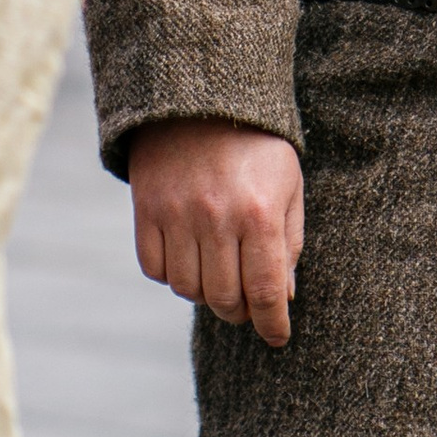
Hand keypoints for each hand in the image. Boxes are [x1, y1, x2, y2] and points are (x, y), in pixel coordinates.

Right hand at [129, 121, 303, 345]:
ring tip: (219, 276)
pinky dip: (174, 275)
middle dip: (241, 312)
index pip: (266, 291)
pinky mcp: (147, 211)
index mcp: (260, 213)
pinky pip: (156, 270)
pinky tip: (190, 259)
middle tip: (248, 305)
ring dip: (207, 294)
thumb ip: (289, 241)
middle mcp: (217, 218)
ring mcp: (177, 215)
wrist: (201, 98)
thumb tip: (284, 295)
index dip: (273, 324)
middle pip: (225, 299)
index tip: (278, 337)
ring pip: (189, 290)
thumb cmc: (256, 146)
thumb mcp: (288, 185)